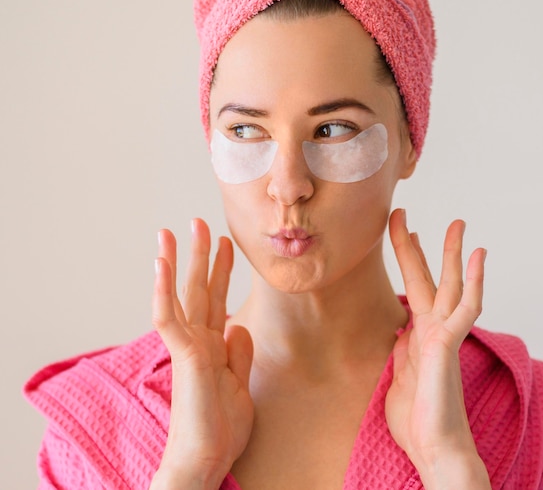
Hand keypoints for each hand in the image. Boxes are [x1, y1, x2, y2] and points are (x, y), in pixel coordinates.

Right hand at [150, 219, 253, 489]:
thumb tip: (238, 325)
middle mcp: (198, 341)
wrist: (205, 463)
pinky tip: (161, 264)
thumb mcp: (240, 386)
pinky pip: (169, 317)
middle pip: (198, 288)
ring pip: (180, 295)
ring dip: (176, 262)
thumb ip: (239, 355)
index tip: (227, 244)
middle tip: (200, 223)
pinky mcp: (183, 356)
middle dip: (200, 255)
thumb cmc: (218, 429)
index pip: (216, 298)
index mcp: (213, 346)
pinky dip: (164, 289)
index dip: (220, 270)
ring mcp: (189, 346)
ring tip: (172, 232)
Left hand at [385, 210, 489, 488]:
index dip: (407, 256)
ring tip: (458, 224)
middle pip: (429, 277)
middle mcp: (433, 327)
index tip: (403, 229)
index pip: (414, 284)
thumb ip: (403, 348)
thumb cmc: (417, 416)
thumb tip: (399, 331)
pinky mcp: (447, 344)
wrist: (433, 447)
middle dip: (419, 245)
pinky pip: (465, 308)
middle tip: (406, 214)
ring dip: (454, 254)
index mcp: (418, 332)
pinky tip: (479, 258)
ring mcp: (443, 334)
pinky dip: (474, 282)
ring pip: (451, 285)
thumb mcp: (399, 372)